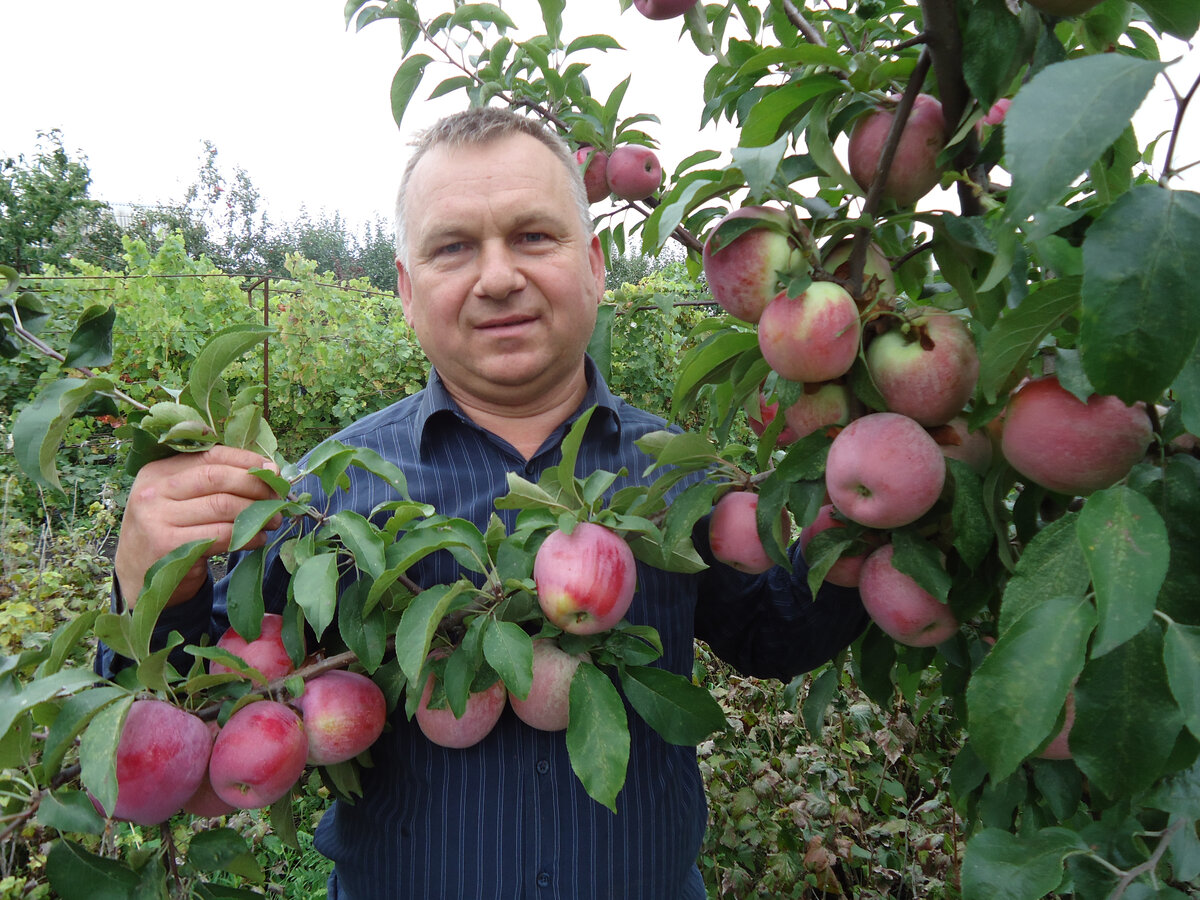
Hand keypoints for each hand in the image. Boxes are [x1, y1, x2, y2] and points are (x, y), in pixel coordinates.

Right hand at [114, 445, 283, 606]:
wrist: (138, 577)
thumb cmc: (169, 532)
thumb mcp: (179, 499)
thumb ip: (213, 482)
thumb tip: (269, 470)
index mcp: (157, 471)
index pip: (210, 456)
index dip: (246, 460)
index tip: (273, 471)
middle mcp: (153, 491)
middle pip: (218, 478)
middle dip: (255, 486)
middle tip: (277, 498)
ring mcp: (158, 519)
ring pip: (223, 506)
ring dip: (257, 513)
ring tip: (273, 520)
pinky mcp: (169, 545)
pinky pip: (222, 535)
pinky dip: (248, 536)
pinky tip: (259, 538)